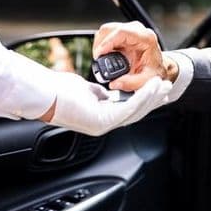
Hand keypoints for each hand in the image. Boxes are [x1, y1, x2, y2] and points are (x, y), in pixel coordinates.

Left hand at [49, 76, 171, 135]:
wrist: (42, 93)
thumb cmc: (58, 90)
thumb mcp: (86, 90)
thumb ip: (101, 94)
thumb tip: (110, 93)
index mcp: (100, 118)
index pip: (128, 110)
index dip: (145, 101)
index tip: (157, 90)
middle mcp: (103, 125)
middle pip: (136, 113)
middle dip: (154, 100)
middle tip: (168, 88)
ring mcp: (102, 125)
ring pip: (135, 112)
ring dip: (152, 98)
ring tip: (164, 85)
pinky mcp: (101, 121)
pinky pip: (127, 108)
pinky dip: (141, 96)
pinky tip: (151, 87)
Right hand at [94, 21, 174, 90]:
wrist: (159, 67)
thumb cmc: (155, 71)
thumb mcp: (146, 80)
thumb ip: (131, 83)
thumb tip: (114, 83)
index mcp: (146, 38)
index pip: (122, 32)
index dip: (107, 42)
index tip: (99, 54)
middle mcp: (138, 30)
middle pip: (110, 28)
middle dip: (100, 44)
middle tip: (98, 60)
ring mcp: (130, 30)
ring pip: (106, 30)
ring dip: (100, 44)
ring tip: (101, 59)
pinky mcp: (124, 33)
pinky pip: (107, 34)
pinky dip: (102, 44)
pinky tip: (105, 55)